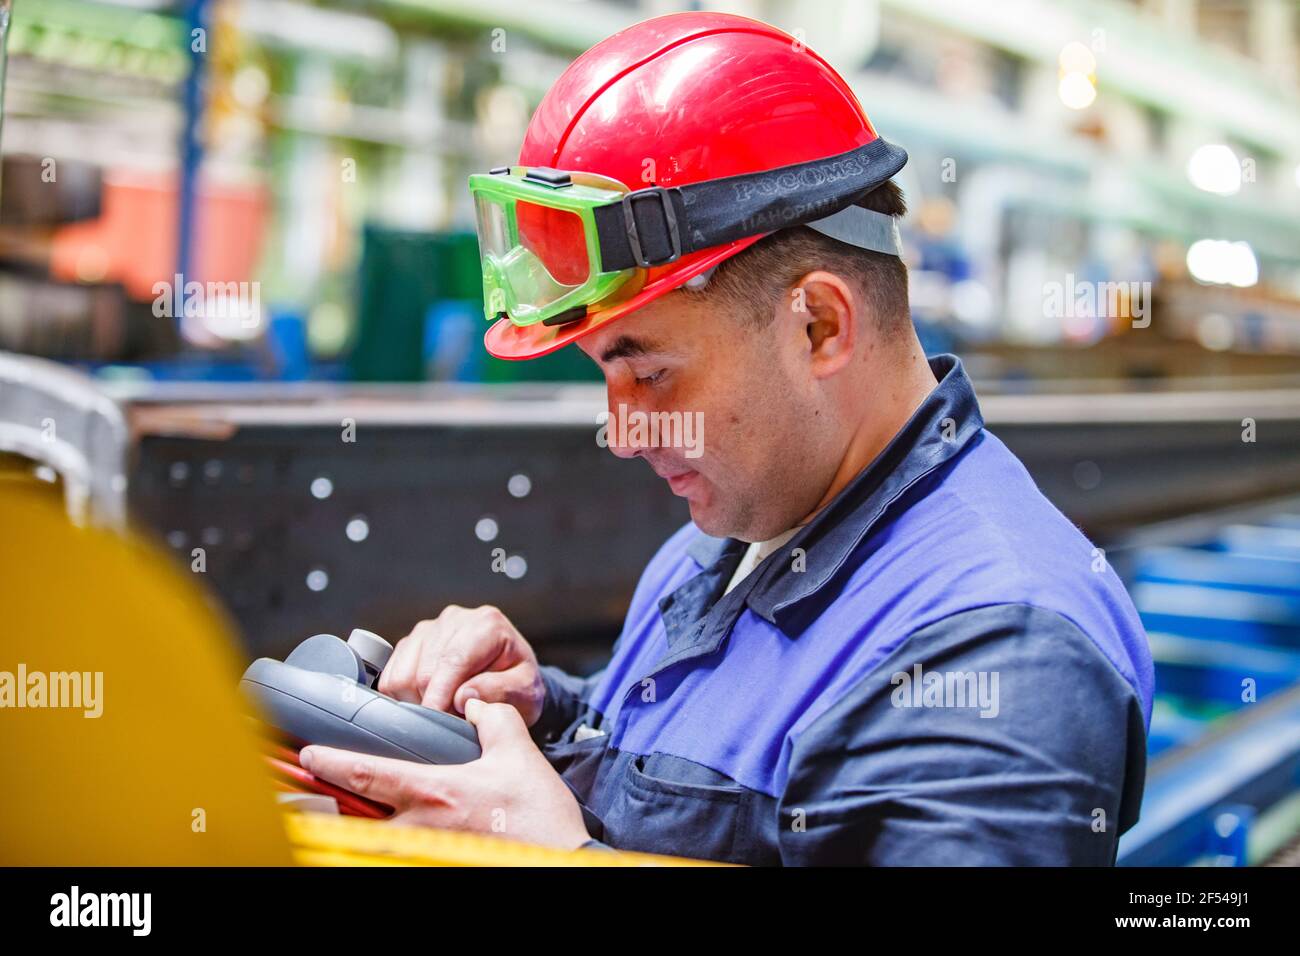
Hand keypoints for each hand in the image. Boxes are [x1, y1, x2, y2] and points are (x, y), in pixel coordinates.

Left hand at [299, 698, 590, 849]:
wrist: (560, 857)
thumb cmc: (539, 812)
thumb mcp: (518, 752)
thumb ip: (493, 717)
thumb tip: (474, 700)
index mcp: (433, 790)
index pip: (367, 774)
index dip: (332, 763)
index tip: (308, 754)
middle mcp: (419, 824)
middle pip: (355, 817)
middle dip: (329, 805)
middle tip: (306, 794)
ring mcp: (426, 849)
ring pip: (370, 840)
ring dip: (353, 826)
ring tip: (336, 815)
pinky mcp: (436, 863)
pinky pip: (396, 854)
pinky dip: (381, 845)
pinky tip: (379, 836)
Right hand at [379, 605, 544, 724]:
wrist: (512, 676)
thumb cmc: (520, 684)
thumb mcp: (526, 693)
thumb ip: (500, 692)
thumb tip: (463, 697)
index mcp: (486, 624)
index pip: (452, 661)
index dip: (440, 697)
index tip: (437, 722)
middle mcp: (454, 619)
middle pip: (423, 671)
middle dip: (433, 705)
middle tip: (452, 723)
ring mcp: (429, 629)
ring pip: (401, 676)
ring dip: (416, 702)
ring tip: (443, 711)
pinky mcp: (411, 643)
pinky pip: (389, 677)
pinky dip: (403, 698)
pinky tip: (428, 702)